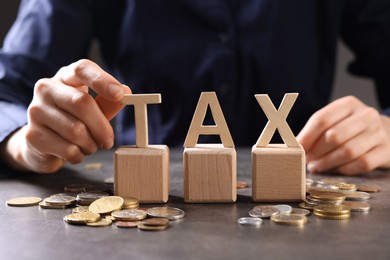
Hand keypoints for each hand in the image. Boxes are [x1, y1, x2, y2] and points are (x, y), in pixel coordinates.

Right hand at [1, 59, 130, 172]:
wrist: (43, 142)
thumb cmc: (74, 120)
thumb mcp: (94, 109)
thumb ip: (109, 102)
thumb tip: (126, 92)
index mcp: (65, 76)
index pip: (82, 69)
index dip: (102, 80)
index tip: (119, 94)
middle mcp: (47, 88)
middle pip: (82, 103)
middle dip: (101, 127)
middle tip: (108, 141)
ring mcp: (36, 110)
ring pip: (75, 130)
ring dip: (90, 144)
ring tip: (89, 146)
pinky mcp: (32, 134)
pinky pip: (67, 149)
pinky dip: (79, 155)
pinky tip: (76, 152)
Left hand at [297, 96, 389, 174]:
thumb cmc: (354, 128)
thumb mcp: (338, 120)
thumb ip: (318, 130)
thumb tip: (296, 145)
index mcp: (348, 104)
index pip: (322, 119)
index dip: (306, 136)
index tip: (297, 148)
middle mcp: (366, 116)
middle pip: (334, 136)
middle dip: (316, 151)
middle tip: (307, 161)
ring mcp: (378, 133)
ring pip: (348, 151)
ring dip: (327, 163)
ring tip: (316, 167)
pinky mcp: (386, 151)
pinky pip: (362, 164)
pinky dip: (345, 169)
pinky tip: (335, 169)